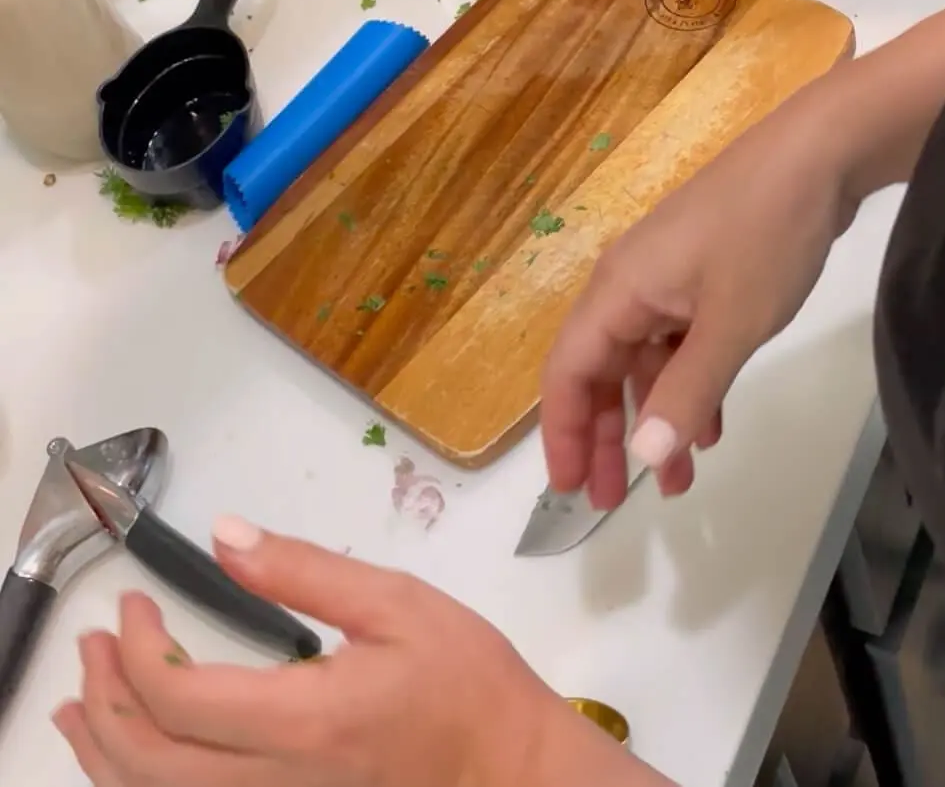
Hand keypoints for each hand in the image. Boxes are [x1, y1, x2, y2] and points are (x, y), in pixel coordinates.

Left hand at [53, 522, 562, 786]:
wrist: (508, 769)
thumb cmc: (464, 681)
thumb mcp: (395, 603)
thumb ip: (304, 570)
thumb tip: (226, 534)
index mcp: (304, 720)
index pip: (180, 699)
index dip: (136, 649)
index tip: (133, 602)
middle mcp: (280, 781)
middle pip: (148, 764)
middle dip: (104, 700)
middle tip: (95, 642)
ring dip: (106, 750)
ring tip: (83, 698)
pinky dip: (141, 781)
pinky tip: (130, 751)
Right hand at [541, 87, 856, 505]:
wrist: (820, 154)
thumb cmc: (766, 236)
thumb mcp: (731, 326)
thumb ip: (686, 393)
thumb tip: (642, 455)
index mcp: (618, 289)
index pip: (568, 371)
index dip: (563, 433)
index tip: (570, 490)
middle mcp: (629, 282)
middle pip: (598, 369)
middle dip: (603, 437)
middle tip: (612, 503)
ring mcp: (667, 275)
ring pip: (643, 360)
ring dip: (654, 418)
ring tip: (673, 483)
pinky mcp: (703, 272)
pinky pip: (678, 341)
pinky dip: (687, 385)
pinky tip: (711, 427)